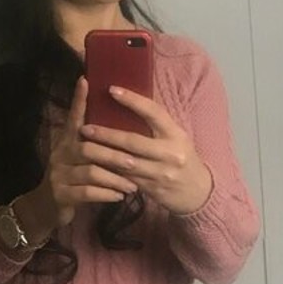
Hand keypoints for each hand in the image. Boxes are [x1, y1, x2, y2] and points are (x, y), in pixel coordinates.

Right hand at [40, 76, 140, 226]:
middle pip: (88, 148)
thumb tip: (121, 130)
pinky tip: (119, 196)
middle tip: (135, 162)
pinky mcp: (61, 195)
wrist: (46, 208)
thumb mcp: (79, 159)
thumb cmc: (72, 180)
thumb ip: (94, 145)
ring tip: (132, 186)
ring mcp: (59, 175)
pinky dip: (106, 194)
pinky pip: (87, 192)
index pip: (74, 117)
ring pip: (90, 172)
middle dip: (114, 155)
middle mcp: (60, 155)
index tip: (86, 81)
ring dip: (114, 179)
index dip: (79, 100)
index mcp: (66, 142)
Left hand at [80, 87, 212, 215]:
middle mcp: (170, 153)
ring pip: (125, 163)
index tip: (112, 90)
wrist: (198, 192)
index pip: (154, 112)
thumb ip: (157, 125)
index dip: (133, 100)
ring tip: (84, 146)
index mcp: (176, 135)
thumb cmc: (182, 158)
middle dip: (107, 134)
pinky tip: (95, 164)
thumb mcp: (177, 138)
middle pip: (133, 141)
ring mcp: (160, 173)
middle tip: (86, 127)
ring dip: (102, 155)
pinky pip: (126, 179)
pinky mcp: (152, 189)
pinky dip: (109, 171)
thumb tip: (129, 102)